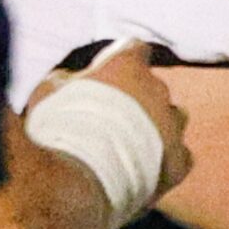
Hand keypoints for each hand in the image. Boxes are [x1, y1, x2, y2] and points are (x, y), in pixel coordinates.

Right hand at [30, 40, 190, 198]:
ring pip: (174, 119)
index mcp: (128, 66)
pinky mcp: (179, 162)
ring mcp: (173, 127)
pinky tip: (147, 171)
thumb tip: (69, 80)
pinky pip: (180, 156)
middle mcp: (158, 91)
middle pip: (154, 89)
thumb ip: (66, 80)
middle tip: (114, 121)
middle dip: (138, 101)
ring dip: (159, 128)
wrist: (78, 178)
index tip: (113, 74)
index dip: (124, 62)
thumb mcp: (48, 92)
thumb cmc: (59, 129)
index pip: (135, 50)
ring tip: (133, 147)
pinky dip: (167, 161)